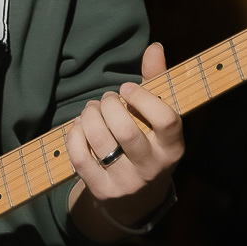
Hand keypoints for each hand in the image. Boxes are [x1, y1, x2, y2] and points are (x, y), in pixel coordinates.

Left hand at [67, 42, 183, 232]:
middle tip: (105, 100)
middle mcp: (152, 168)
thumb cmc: (147, 143)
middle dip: (108, 106)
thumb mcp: (157, 118)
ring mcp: (127, 182)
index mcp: (172, 147)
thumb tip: (154, 47)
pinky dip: (74, 136)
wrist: (137, 199)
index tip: (127, 88)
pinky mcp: (102, 190)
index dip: (143, 99)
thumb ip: (155, 82)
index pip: (166, 121)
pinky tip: (78, 126)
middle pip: (126, 131)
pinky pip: (81, 159)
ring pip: (101, 143)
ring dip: (89, 117)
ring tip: (90, 110)